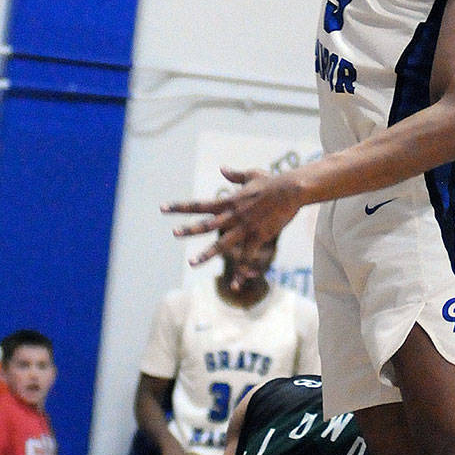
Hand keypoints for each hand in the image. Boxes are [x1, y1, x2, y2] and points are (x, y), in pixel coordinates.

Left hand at [163, 167, 305, 266]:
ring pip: (222, 243)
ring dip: (207, 254)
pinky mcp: (259, 237)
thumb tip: (222, 169)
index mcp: (229, 201)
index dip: (181, 207)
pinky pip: (247, 257)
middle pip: (207, 224)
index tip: (164, 208)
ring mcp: (245, 227)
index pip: (199, 205)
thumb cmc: (272, 181)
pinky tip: (234, 285)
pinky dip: (241, 271)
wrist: (291, 190)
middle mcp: (233, 215)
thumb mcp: (252, 175)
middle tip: (174, 234)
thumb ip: (235, 175)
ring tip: (192, 263)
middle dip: (189, 229)